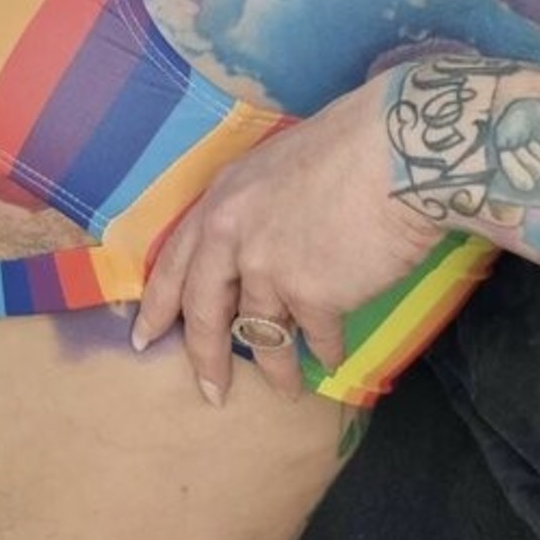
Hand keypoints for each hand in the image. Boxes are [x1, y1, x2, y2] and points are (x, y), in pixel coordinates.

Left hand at [130, 76, 443, 404]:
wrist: (396, 153)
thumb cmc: (350, 146)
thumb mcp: (278, 167)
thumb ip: (258, 208)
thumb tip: (265, 244)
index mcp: (221, 200)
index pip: (175, 263)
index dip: (158, 306)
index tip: (144, 337)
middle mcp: (232, 236)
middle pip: (204, 310)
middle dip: (205, 358)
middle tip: (211, 392)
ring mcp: (267, 267)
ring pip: (262, 331)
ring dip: (276, 368)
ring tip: (285, 392)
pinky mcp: (310, 294)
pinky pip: (315, 336)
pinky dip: (327, 351)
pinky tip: (334, 360)